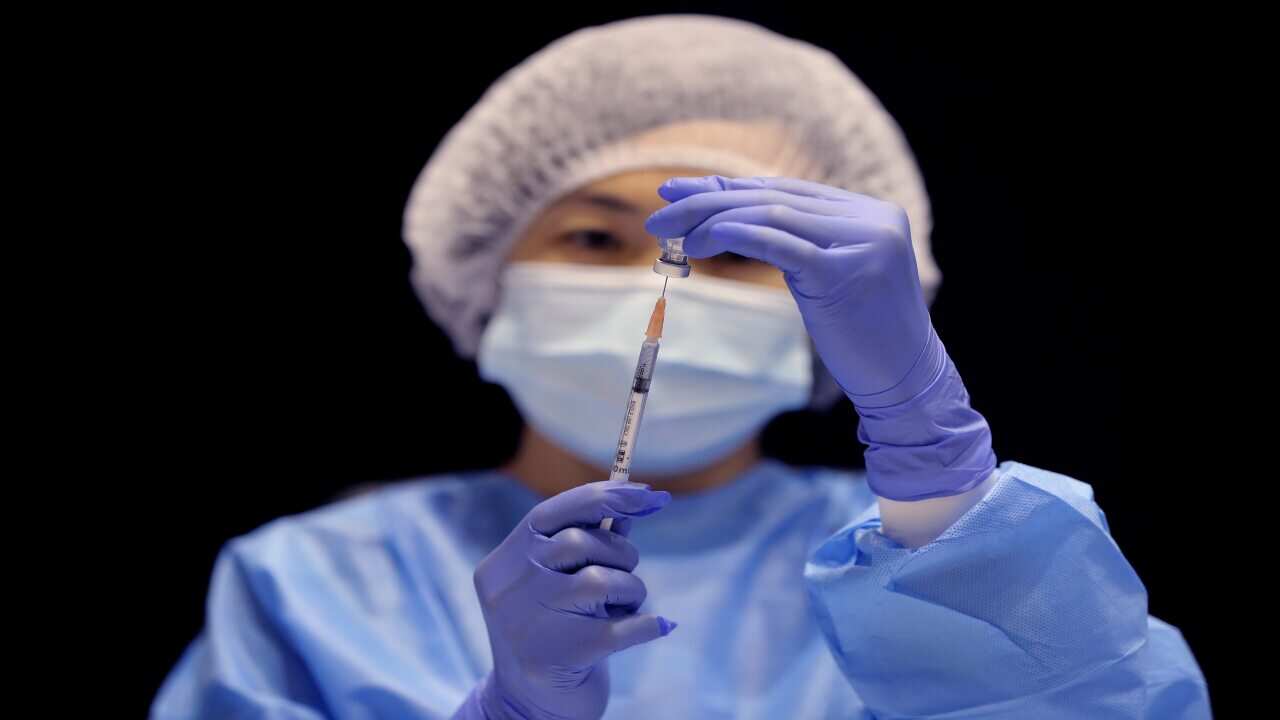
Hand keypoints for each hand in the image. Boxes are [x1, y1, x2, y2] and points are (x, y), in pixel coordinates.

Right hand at [471, 480, 676, 719]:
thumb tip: (635, 499)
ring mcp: (529, 622)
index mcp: (502, 565)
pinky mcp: (559, 655)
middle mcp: (507, 590)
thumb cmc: (554, 635)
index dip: (605, 496)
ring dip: (631, 591)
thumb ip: (589, 543)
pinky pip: (624, 627)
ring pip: (600, 581)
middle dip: (619, 554)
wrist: (532, 710)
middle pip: (579, 542)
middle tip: (625, 578)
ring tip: (624, 609)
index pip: (551, 512)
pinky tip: (657, 626)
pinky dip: (649, 624)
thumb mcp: (563, 584)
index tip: (650, 494)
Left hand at [645, 175, 940, 406]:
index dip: (729, 188)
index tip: (680, 190)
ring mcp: (863, 241)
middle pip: (774, 196)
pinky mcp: (845, 271)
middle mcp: (871, 218)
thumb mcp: (831, 276)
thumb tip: (731, 219)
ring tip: (673, 235)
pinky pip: (779, 243)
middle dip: (710, 201)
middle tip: (661, 211)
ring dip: (713, 221)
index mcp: (870, 212)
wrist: (906, 381)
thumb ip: (798, 241)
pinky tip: (702, 241)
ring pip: (771, 214)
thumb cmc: (863, 334)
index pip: (785, 190)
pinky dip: (735, 235)